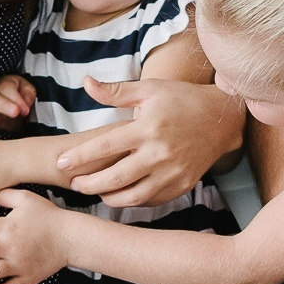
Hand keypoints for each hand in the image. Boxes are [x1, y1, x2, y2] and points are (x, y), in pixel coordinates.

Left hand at [57, 78, 244, 207]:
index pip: (105, 146)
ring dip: (109, 198)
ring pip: (133, 196)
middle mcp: (159, 153)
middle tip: (74, 184)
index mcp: (148, 128)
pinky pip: (152, 200)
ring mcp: (172, 172)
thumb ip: (115, 91)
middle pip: (116, 178)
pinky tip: (120, 195)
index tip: (61, 163)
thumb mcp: (149, 89)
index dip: (80, 156)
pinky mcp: (182, 185)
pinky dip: (133, 201)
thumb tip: (85, 82)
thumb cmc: (181, 100)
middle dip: (89, 184)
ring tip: (95, 191)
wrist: (222, 119)